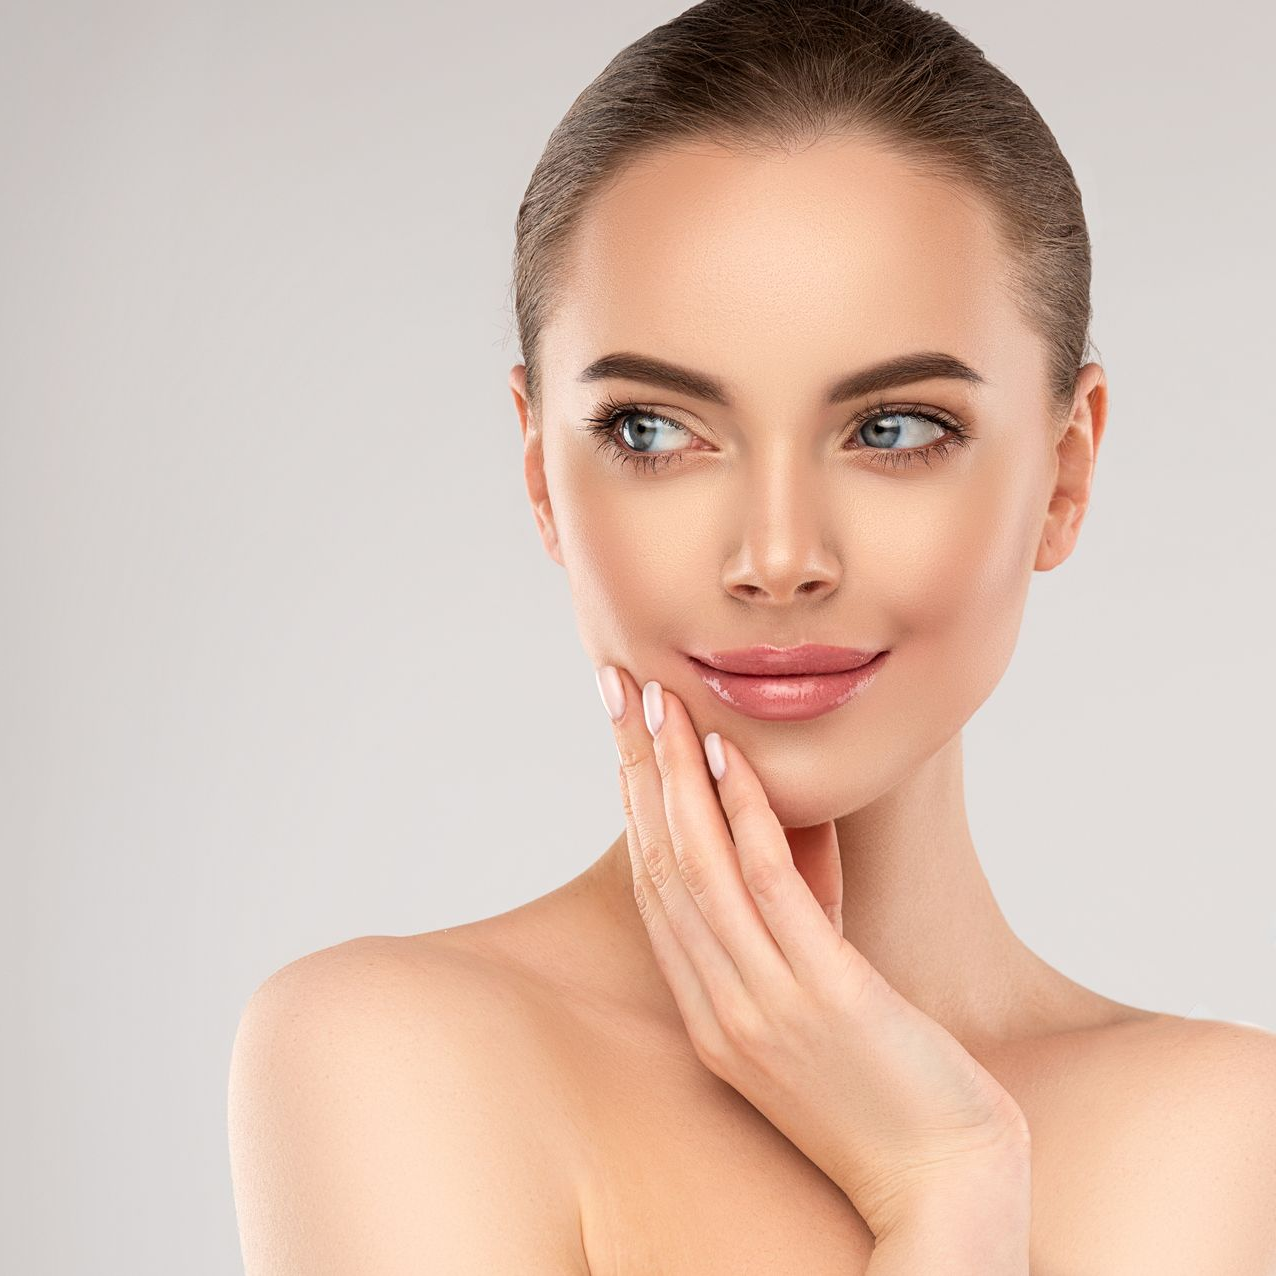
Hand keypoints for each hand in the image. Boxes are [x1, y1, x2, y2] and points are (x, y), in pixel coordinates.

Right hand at [595, 663, 1030, 1238]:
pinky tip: (728, 758)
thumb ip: (800, 925)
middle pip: (659, 864)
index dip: (633, 806)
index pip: (655, 890)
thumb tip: (797, 835)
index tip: (623, 738)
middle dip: (633, 769)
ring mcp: (763, 1003)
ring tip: (659, 703)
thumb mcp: (822, 1005)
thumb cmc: (890, 1101)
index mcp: (709, 1014)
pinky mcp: (822, 995)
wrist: (945, 1196)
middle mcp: (718, 1006)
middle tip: (615, 690)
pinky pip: (768, 889)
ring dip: (674, 776)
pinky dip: (742, 815)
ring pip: (697, 867)